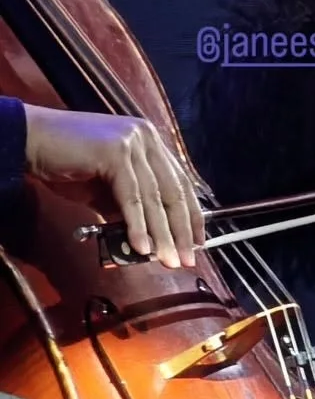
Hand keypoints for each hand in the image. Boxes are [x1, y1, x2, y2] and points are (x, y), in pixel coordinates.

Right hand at [24, 104, 205, 268]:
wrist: (34, 141)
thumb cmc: (67, 163)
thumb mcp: (104, 188)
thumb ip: (126, 206)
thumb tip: (145, 239)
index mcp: (149, 141)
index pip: (179, 181)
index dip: (190, 213)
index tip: (197, 241)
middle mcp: (147, 138)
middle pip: (173, 190)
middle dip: (182, 229)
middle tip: (187, 258)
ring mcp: (133, 142)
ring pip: (154, 196)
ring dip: (163, 234)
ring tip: (169, 260)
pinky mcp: (116, 153)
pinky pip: (131, 196)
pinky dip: (138, 225)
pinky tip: (142, 247)